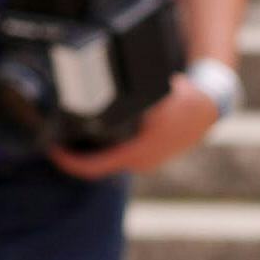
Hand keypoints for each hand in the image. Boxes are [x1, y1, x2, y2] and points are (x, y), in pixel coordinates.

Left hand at [50, 80, 222, 183]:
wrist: (209, 107)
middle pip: (96, 166)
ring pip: (107, 161)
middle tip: (51, 138)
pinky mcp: (147, 155)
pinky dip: (102, 148)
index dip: (67, 161)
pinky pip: (118, 155)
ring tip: (66, 134)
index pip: (93, 167)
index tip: (50, 149)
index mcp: (138, 152)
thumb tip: (108, 93)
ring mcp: (145, 161)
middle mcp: (140, 162)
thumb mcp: (156, 92)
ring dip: (87, 151)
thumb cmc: (183, 100)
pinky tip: (91, 133)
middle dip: (73, 154)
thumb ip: (133, 98)